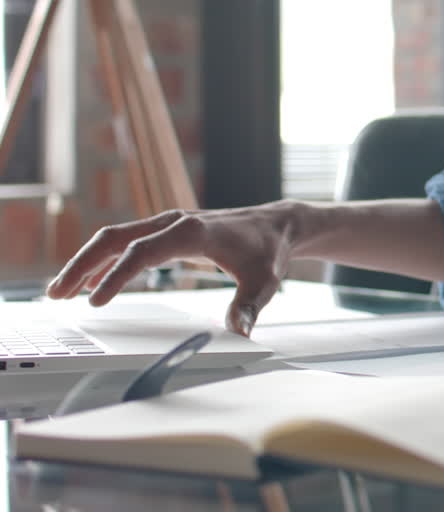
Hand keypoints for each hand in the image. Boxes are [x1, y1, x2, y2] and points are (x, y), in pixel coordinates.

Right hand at [45, 201, 304, 335]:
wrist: (276, 225)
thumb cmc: (267, 251)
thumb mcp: (264, 282)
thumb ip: (249, 306)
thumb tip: (240, 331)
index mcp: (192, 232)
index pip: (142, 252)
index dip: (116, 276)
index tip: (95, 301)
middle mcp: (174, 222)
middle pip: (116, 238)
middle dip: (82, 264)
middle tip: (57, 293)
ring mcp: (168, 224)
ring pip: (115, 238)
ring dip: (86, 261)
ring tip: (60, 291)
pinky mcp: (167, 231)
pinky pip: (126, 242)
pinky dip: (103, 260)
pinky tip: (89, 282)